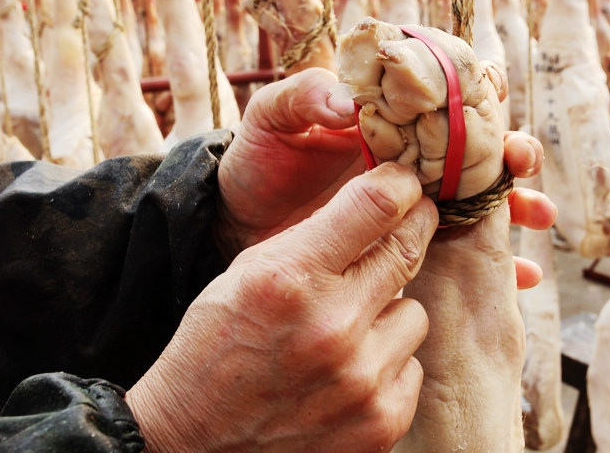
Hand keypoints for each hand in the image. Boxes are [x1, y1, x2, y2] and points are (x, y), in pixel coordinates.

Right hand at [127, 163, 436, 452]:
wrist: (195, 444)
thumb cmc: (218, 347)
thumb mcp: (250, 272)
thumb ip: (316, 236)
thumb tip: (384, 198)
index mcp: (290, 277)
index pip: (378, 205)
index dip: (401, 185)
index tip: (406, 184)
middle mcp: (331, 327)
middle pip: (408, 250)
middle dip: (413, 230)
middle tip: (411, 225)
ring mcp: (360, 380)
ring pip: (414, 314)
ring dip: (389, 314)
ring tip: (348, 331)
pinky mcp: (381, 423)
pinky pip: (412, 367)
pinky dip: (387, 365)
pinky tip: (347, 374)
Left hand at [214, 67, 556, 272]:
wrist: (239, 226)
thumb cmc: (258, 163)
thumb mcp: (271, 120)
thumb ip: (303, 98)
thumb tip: (346, 103)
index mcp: (386, 125)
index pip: (444, 104)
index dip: (478, 99)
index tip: (499, 97)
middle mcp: (409, 165)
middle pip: (476, 155)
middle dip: (509, 154)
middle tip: (523, 163)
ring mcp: (411, 212)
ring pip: (478, 206)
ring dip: (514, 207)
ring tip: (536, 216)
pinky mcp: (406, 254)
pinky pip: (460, 259)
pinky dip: (495, 267)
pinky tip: (524, 277)